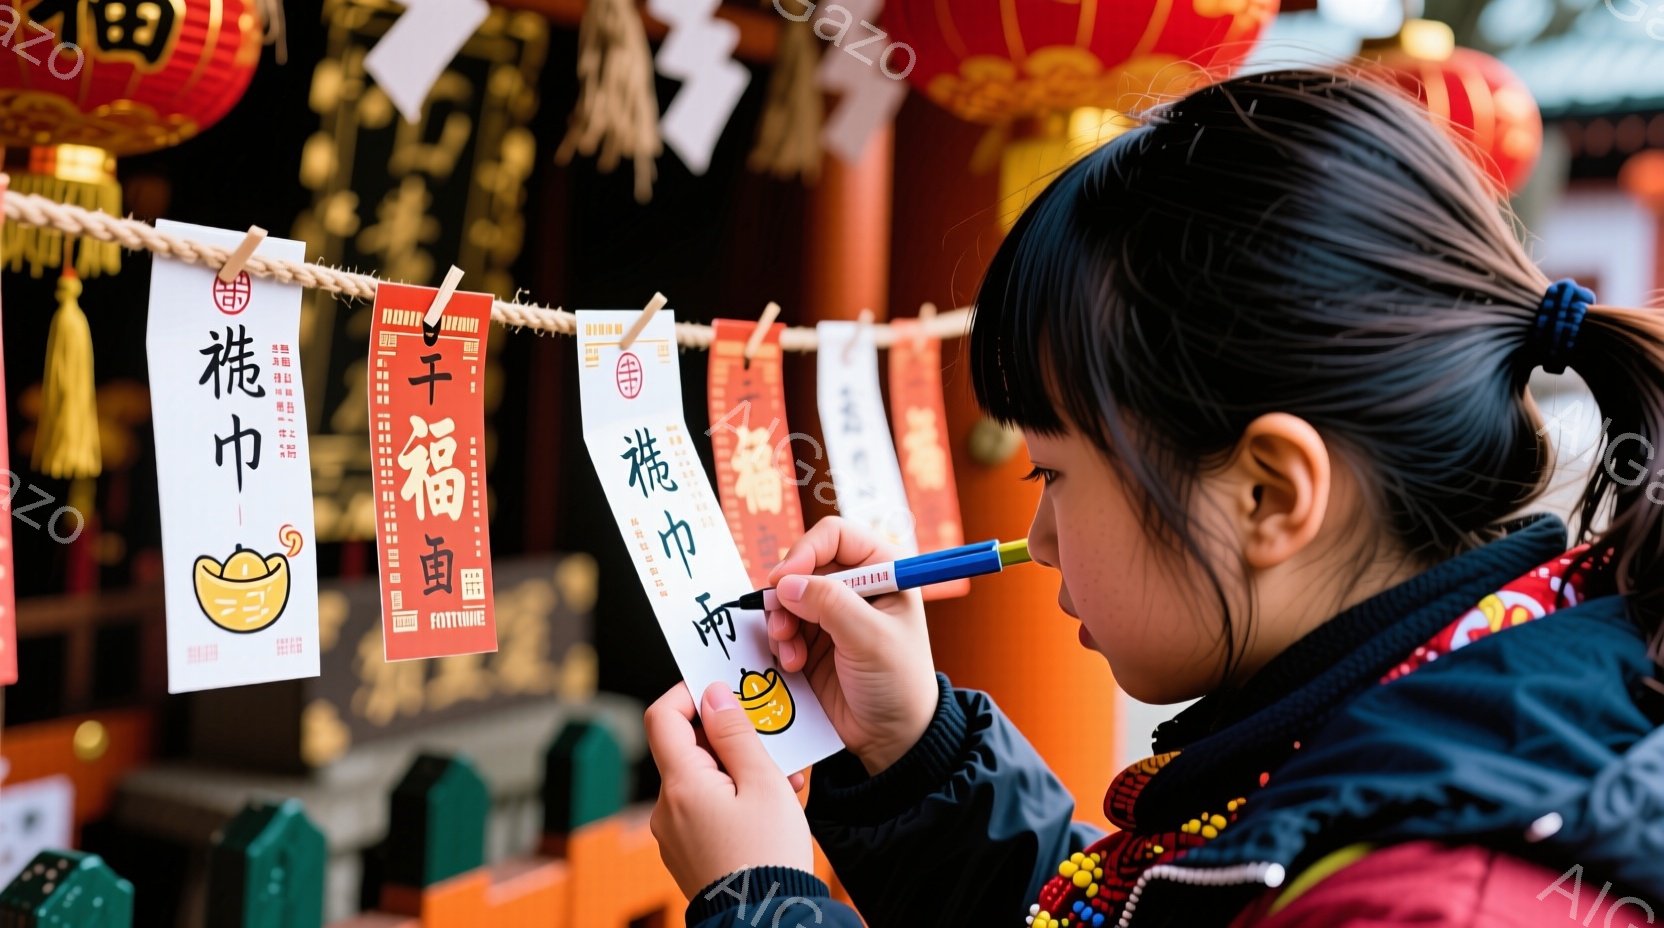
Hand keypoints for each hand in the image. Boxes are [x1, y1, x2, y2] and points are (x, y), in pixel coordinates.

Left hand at [646, 681, 813, 897]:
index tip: (719, 689)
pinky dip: (732, 798)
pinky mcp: (686, 852)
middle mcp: (666, 808)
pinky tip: (768, 808)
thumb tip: (712, 695)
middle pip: (687, 750)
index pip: (662, 717)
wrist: (765, 921)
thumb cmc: (769, 854)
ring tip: (784, 782)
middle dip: (729, 739)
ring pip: (701, 781)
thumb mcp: (763, 782)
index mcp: (680, 785)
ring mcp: (673, 834)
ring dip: (738, 771)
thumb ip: (735, 733)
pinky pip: (704, 809)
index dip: (687, 694)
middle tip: (772, 742)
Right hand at [766, 517, 938, 775]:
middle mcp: (854, 585)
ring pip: (785, 596)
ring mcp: (830, 613)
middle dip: (787, 594)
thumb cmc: (898, 683)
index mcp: (883, 570)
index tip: (785, 578)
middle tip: (782, 624)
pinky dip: (779, 642)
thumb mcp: (871, 639)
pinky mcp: (810, 640)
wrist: (891, 738)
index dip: (806, 551)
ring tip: (791, 652)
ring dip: (780, 622)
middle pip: (802, 564)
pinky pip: (780, 626)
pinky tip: (793, 664)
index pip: (835, 536)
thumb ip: (830, 604)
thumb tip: (786, 583)